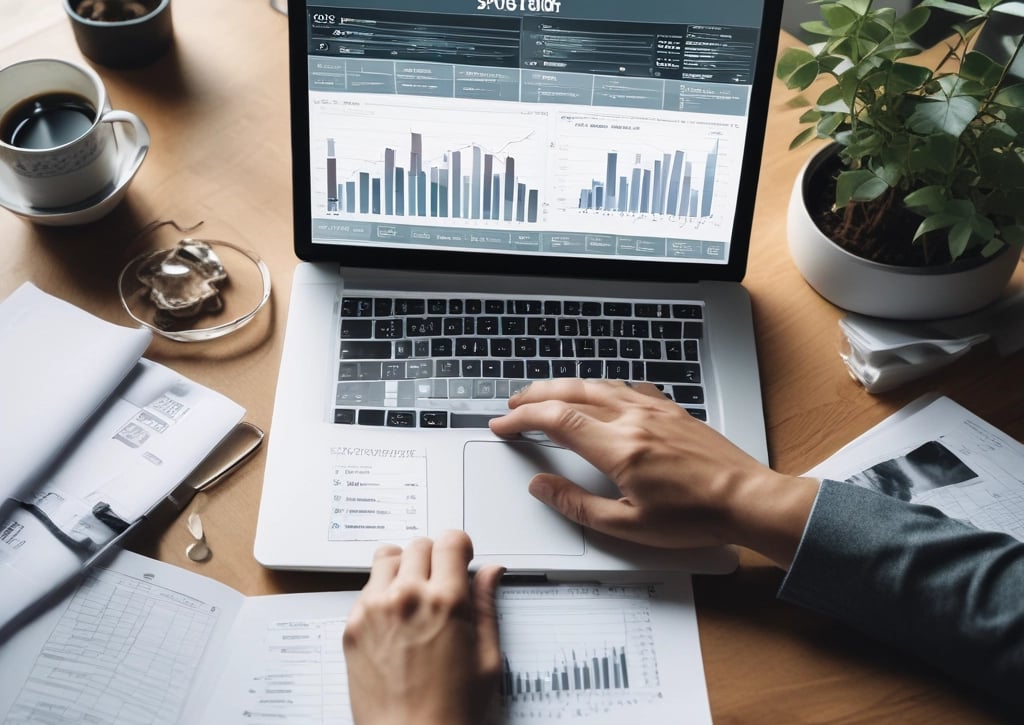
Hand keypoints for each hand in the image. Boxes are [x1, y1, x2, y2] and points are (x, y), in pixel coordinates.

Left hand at [343, 531, 504, 724]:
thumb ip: (487, 606)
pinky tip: (396, 620)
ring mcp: (373, 610)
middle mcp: (406, 598)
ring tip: (414, 596)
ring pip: (387, 558)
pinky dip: (381, 593)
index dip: (460, 547)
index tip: (461, 558)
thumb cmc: (452, 712)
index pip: (450, 541)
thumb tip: (490, 572)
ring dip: (404, 568)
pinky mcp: (352, 627)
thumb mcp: (486, 658)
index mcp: (445, 602)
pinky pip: (366, 589)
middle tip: (441, 582)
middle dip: (434, 557)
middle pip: (419, 545)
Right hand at [488, 379, 817, 566]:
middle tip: (513, 404)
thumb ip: (577, 505)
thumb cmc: (695, 517)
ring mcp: (655, 410)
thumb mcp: (627, 526)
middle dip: (535, 395)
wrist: (747, 499)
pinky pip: (630, 387)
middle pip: (571, 392)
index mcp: (618, 448)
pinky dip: (604, 387)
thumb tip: (541, 486)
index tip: (503, 425)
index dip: (521, 419)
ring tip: (547, 396)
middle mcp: (634, 420)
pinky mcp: (673, 410)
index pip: (556, 420)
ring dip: (566, 387)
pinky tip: (603, 394)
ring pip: (599, 385)